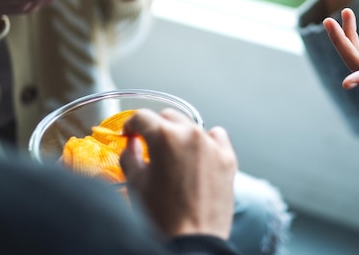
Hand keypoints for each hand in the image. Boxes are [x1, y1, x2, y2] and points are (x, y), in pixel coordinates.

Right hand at [120, 108, 236, 239]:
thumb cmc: (163, 217)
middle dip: (156, 128)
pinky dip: (206, 142)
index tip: (130, 134)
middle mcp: (190, 135)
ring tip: (174, 156)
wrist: (192, 241)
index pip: (142, 117)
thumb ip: (129, 156)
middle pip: (168, 117)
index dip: (131, 125)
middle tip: (149, 145)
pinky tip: (198, 157)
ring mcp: (212, 145)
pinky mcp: (228, 158)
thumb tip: (131, 145)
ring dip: (180, 135)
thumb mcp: (136, 183)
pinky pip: (216, 137)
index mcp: (164, 137)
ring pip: (191, 126)